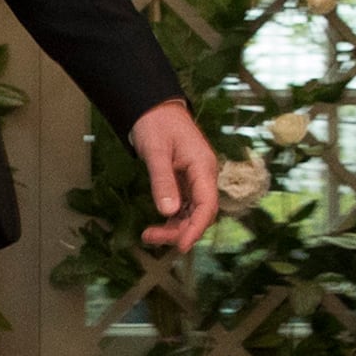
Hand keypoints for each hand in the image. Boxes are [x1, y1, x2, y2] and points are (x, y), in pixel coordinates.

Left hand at [129, 100, 220, 253]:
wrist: (153, 109)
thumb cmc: (156, 124)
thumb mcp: (156, 151)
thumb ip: (162, 181)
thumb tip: (168, 212)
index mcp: (203, 167)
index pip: (207, 204)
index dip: (196, 228)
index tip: (182, 245)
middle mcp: (204, 176)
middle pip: (200, 213)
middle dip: (180, 230)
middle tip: (152, 237)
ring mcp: (195, 181)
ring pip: (191, 213)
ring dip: (174, 228)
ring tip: (148, 235)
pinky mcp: (185, 183)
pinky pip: (183, 208)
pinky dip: (171, 220)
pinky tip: (156, 226)